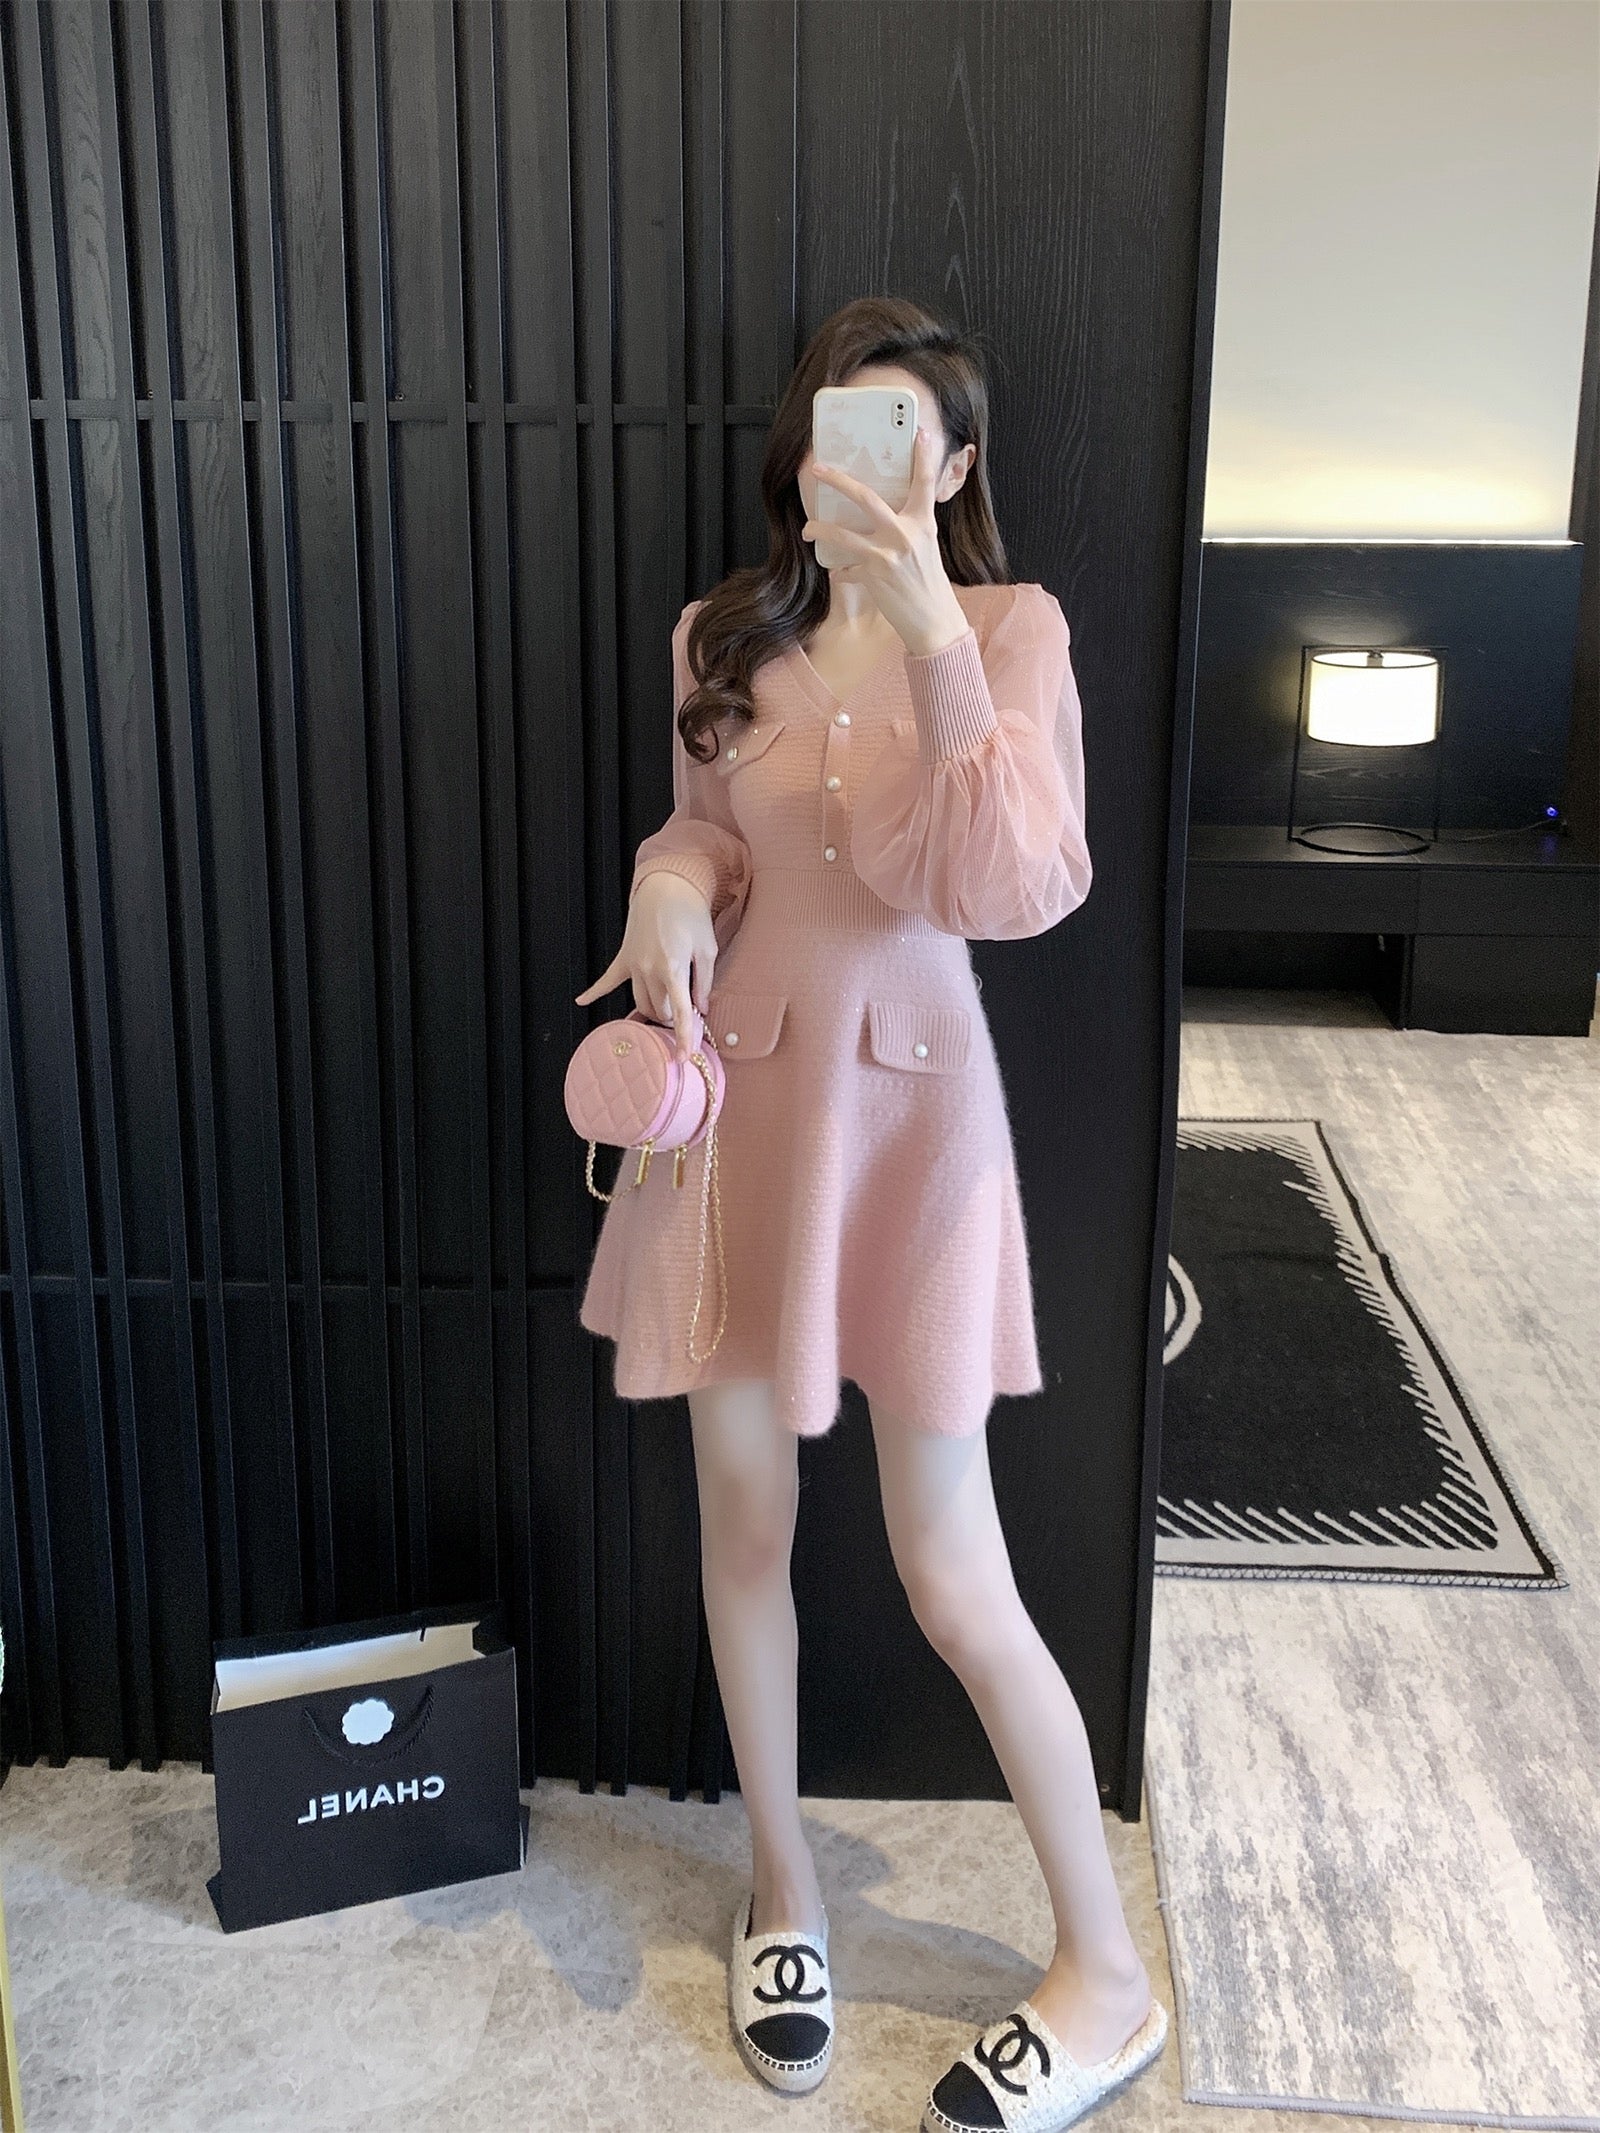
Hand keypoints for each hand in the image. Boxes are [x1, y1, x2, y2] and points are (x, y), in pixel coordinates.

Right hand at [574, 873, 715, 1061]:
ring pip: (639, 1002)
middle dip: (672, 1018)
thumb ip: (704, 981)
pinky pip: (607, 979)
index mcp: (674, 968)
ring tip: (665, 1010)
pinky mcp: (623, 957)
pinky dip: (594, 992)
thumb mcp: (707, 948)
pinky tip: (581, 1001)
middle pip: (658, 1011)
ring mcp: (633, 964)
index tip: (684, 1057)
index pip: (680, 1012)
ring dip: (652, 1010)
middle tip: (684, 1015)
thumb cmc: (691, 915)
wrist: (667, 886)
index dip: (685, 1036)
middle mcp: (649, 970)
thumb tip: (701, 1008)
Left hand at [801, 425, 970, 656]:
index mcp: (923, 523)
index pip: (925, 484)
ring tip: (808, 529)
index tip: (920, 432)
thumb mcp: (926, 549)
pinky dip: (842, 572)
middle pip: (866, 498)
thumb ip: (910, 529)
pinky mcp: (873, 576)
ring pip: (844, 534)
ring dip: (821, 529)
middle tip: (819, 469)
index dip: (923, 456)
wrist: (934, 622)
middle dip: (839, 481)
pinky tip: (839, 573)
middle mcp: (905, 534)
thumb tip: (888, 518)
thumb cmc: (929, 584)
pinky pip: (847, 569)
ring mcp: (887, 555)